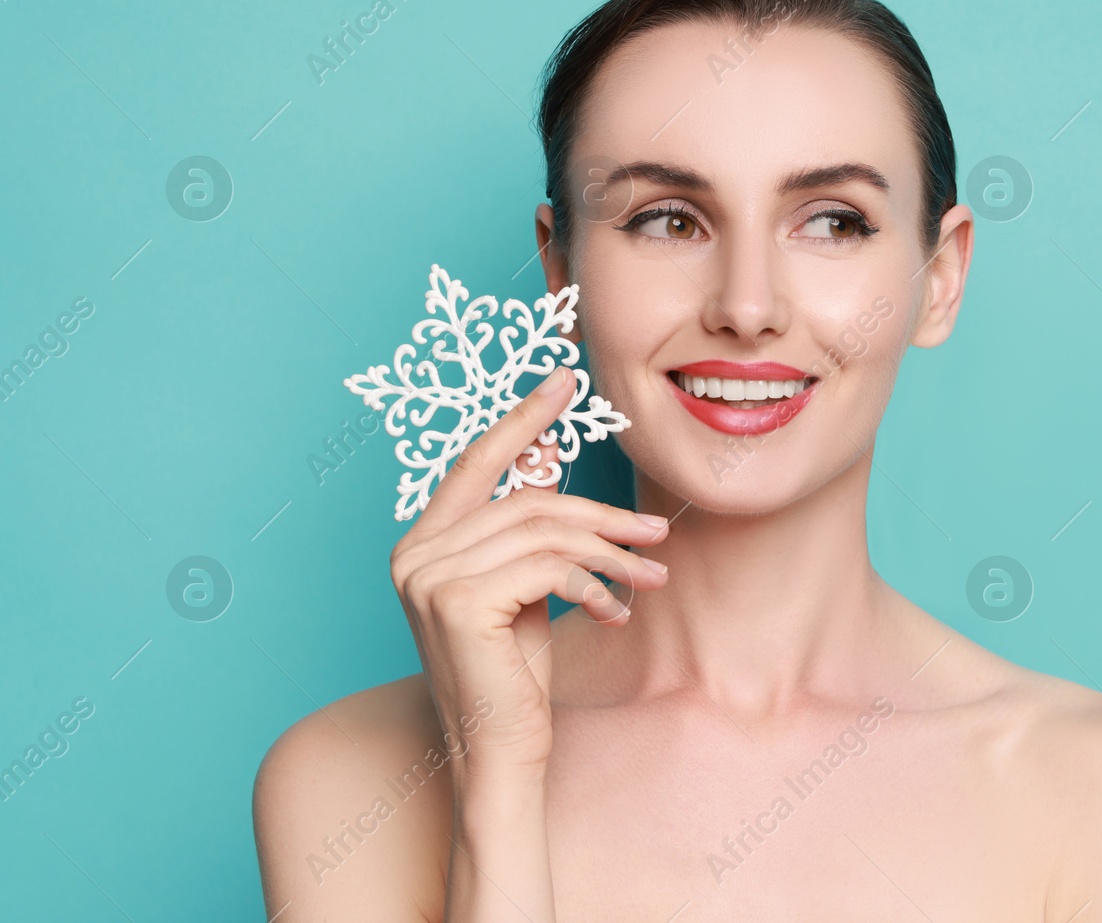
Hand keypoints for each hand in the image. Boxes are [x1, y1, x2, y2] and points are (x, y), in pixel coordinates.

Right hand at [388, 365, 669, 783]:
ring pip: (546, 533)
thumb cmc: (513, 674)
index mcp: (423, 542)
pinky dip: (593, 585)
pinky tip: (614, 611)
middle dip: (602, 516)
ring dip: (611, 554)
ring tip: (650, 578)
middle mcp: (414, 553)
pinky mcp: (456, 601)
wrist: (499, 752)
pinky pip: (548, 567)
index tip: (563, 380)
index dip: (522, 418)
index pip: (476, 462)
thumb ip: (527, 525)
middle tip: (656, 532)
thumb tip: (548, 452)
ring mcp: (428, 576)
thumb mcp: (526, 585)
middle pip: (529, 502)